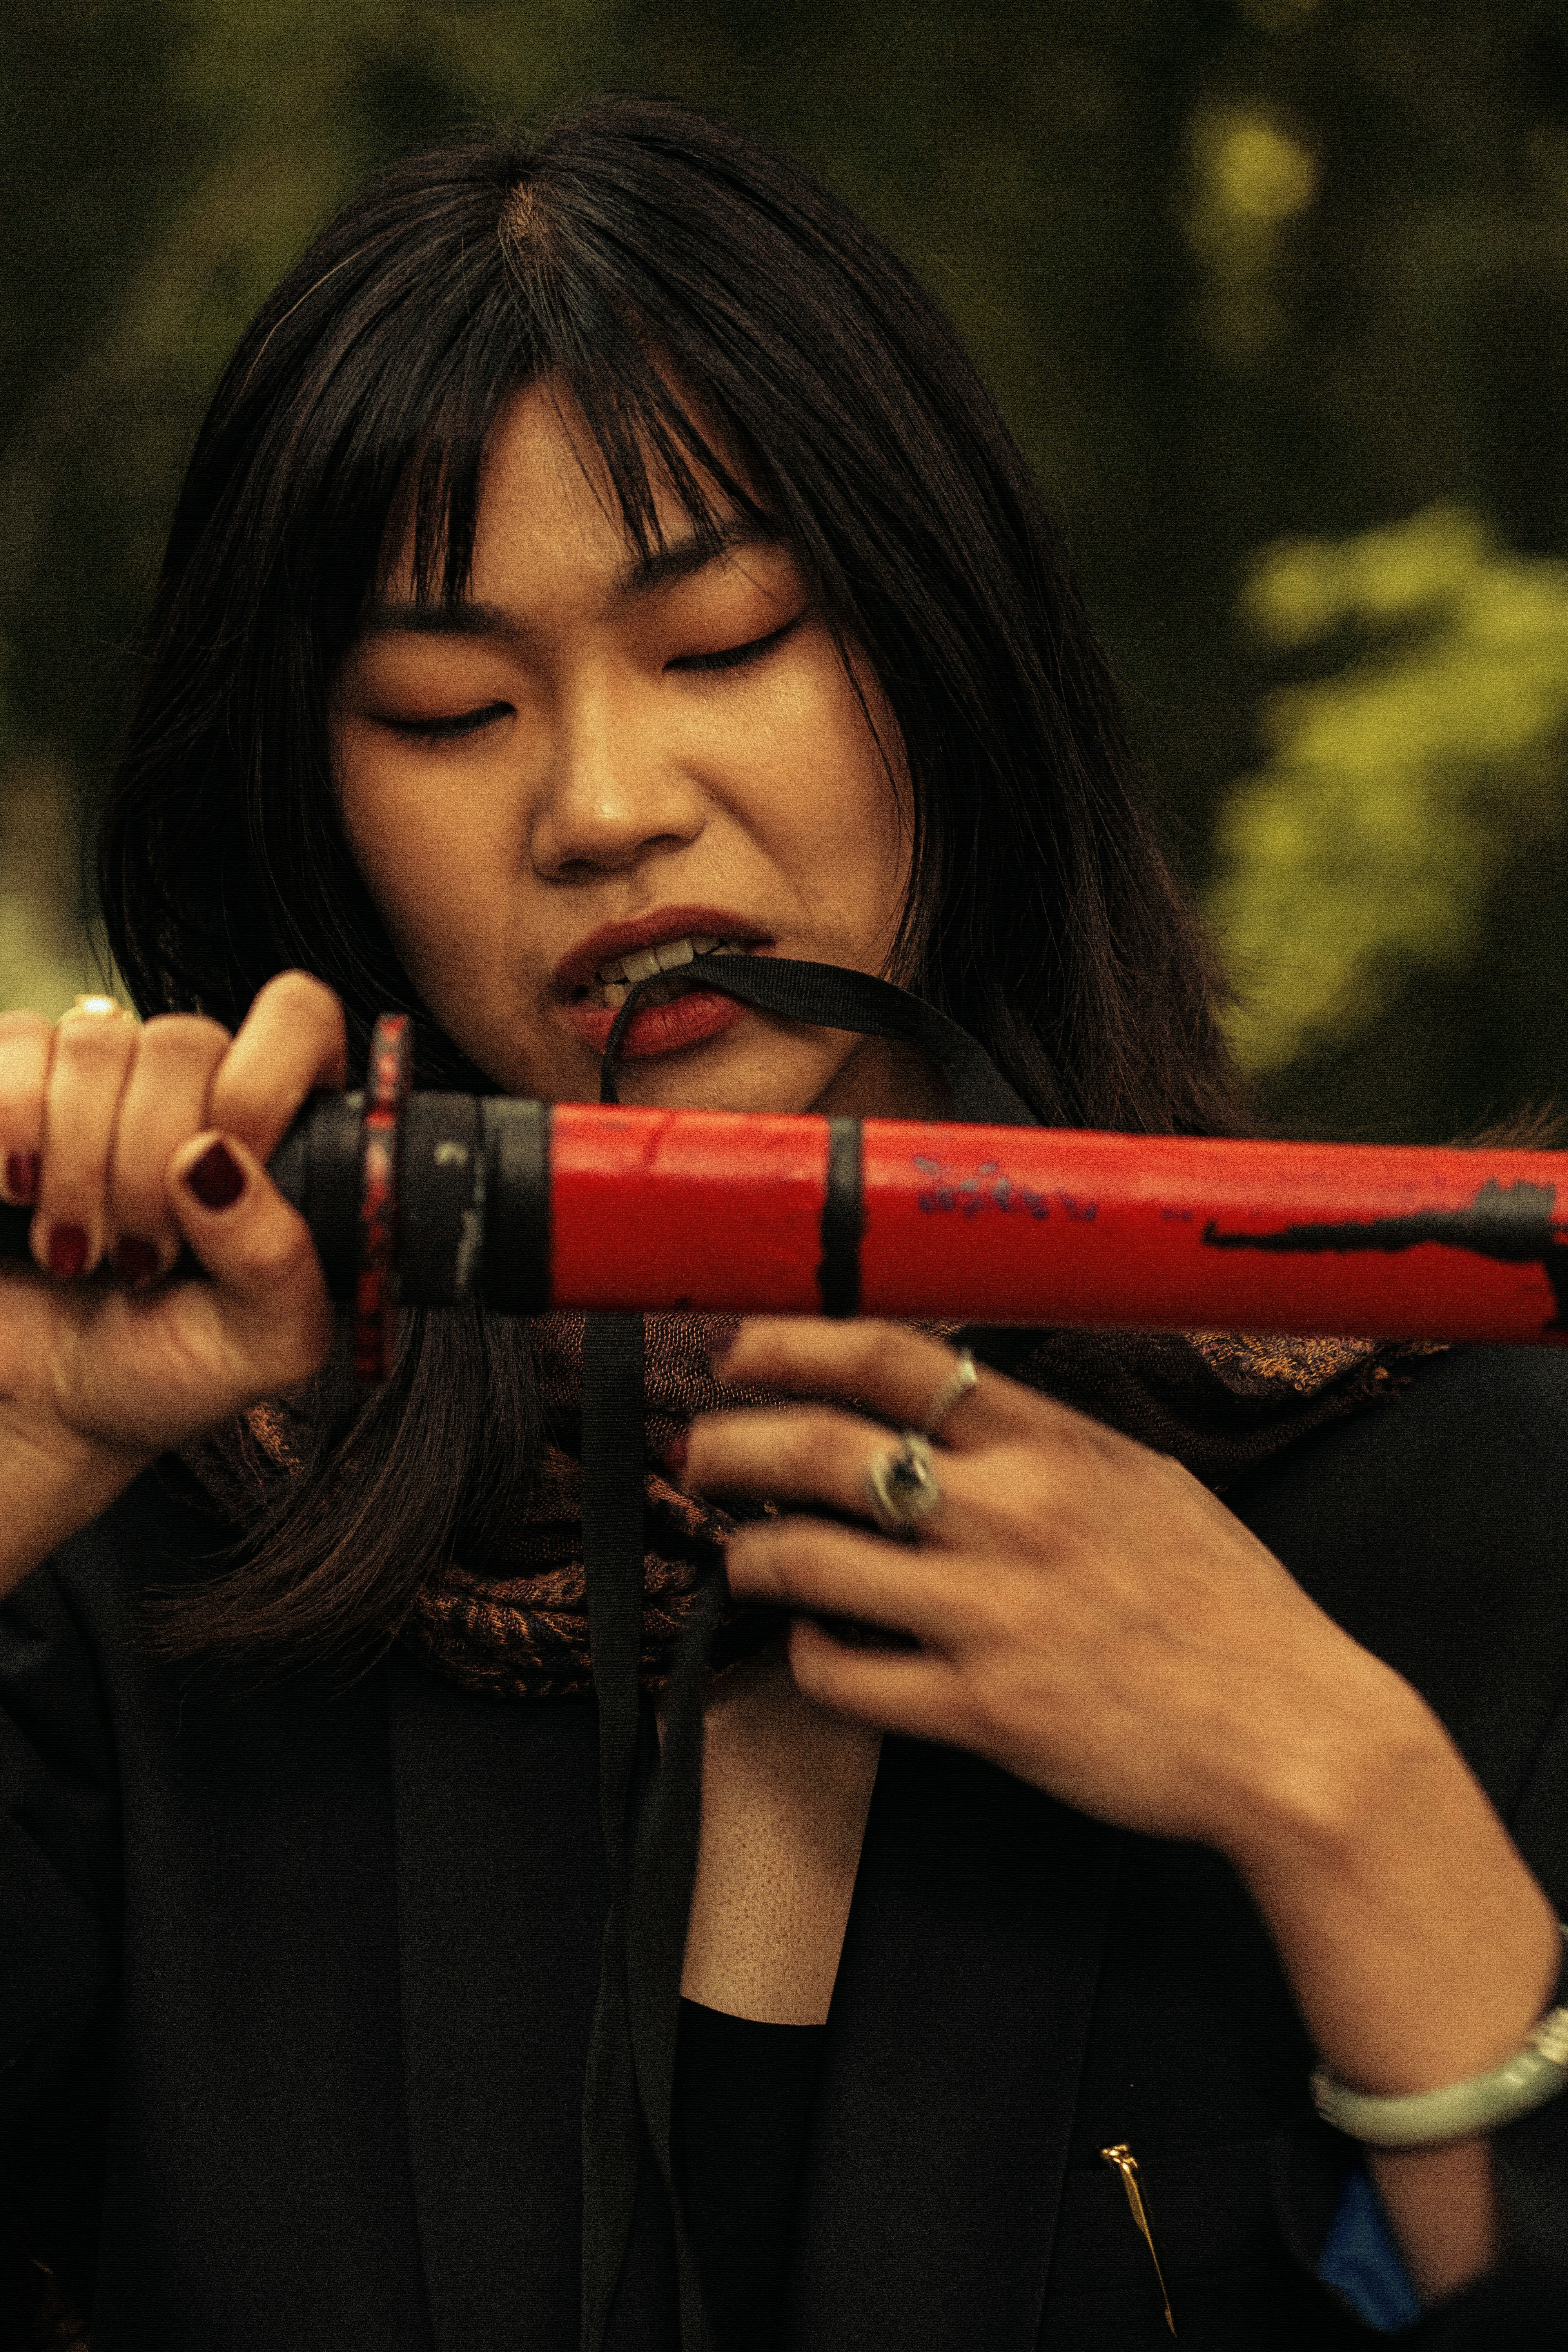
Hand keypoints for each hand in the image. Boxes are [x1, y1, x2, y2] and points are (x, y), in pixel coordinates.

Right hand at [0, 972, 342, 1566]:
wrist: (49, 1404)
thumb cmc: (169, 1368)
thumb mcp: (263, 1344)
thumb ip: (278, 1260)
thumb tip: (217, 1159)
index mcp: (283, 1123)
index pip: (297, 1015)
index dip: (259, 1085)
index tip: (222, 1178)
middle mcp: (196, 1080)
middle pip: (184, 1041)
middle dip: (151, 1167)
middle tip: (143, 1256)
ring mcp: (98, 1074)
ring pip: (93, 1042)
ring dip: (78, 1165)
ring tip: (82, 1247)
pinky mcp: (9, 1082)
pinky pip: (12, 1048)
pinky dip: (8, 1136)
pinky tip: (18, 1195)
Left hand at [689, 1318, 1563, 2302]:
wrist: (1294, 1733)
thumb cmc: (1223, 1603)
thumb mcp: (1143, 1481)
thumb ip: (1044, 1440)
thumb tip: (944, 1402)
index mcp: (1055, 1447)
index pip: (892, 1359)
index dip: (792, 1344)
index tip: (740, 1349)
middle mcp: (1013, 1516)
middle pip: (824, 1447)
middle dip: (732, 1443)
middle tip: (697, 1454)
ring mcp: (991, 1615)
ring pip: (809, 1559)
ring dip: (748, 1551)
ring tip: (737, 1554)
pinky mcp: (983, 1711)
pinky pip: (847, 1674)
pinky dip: (809, 1652)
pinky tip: (813, 1641)